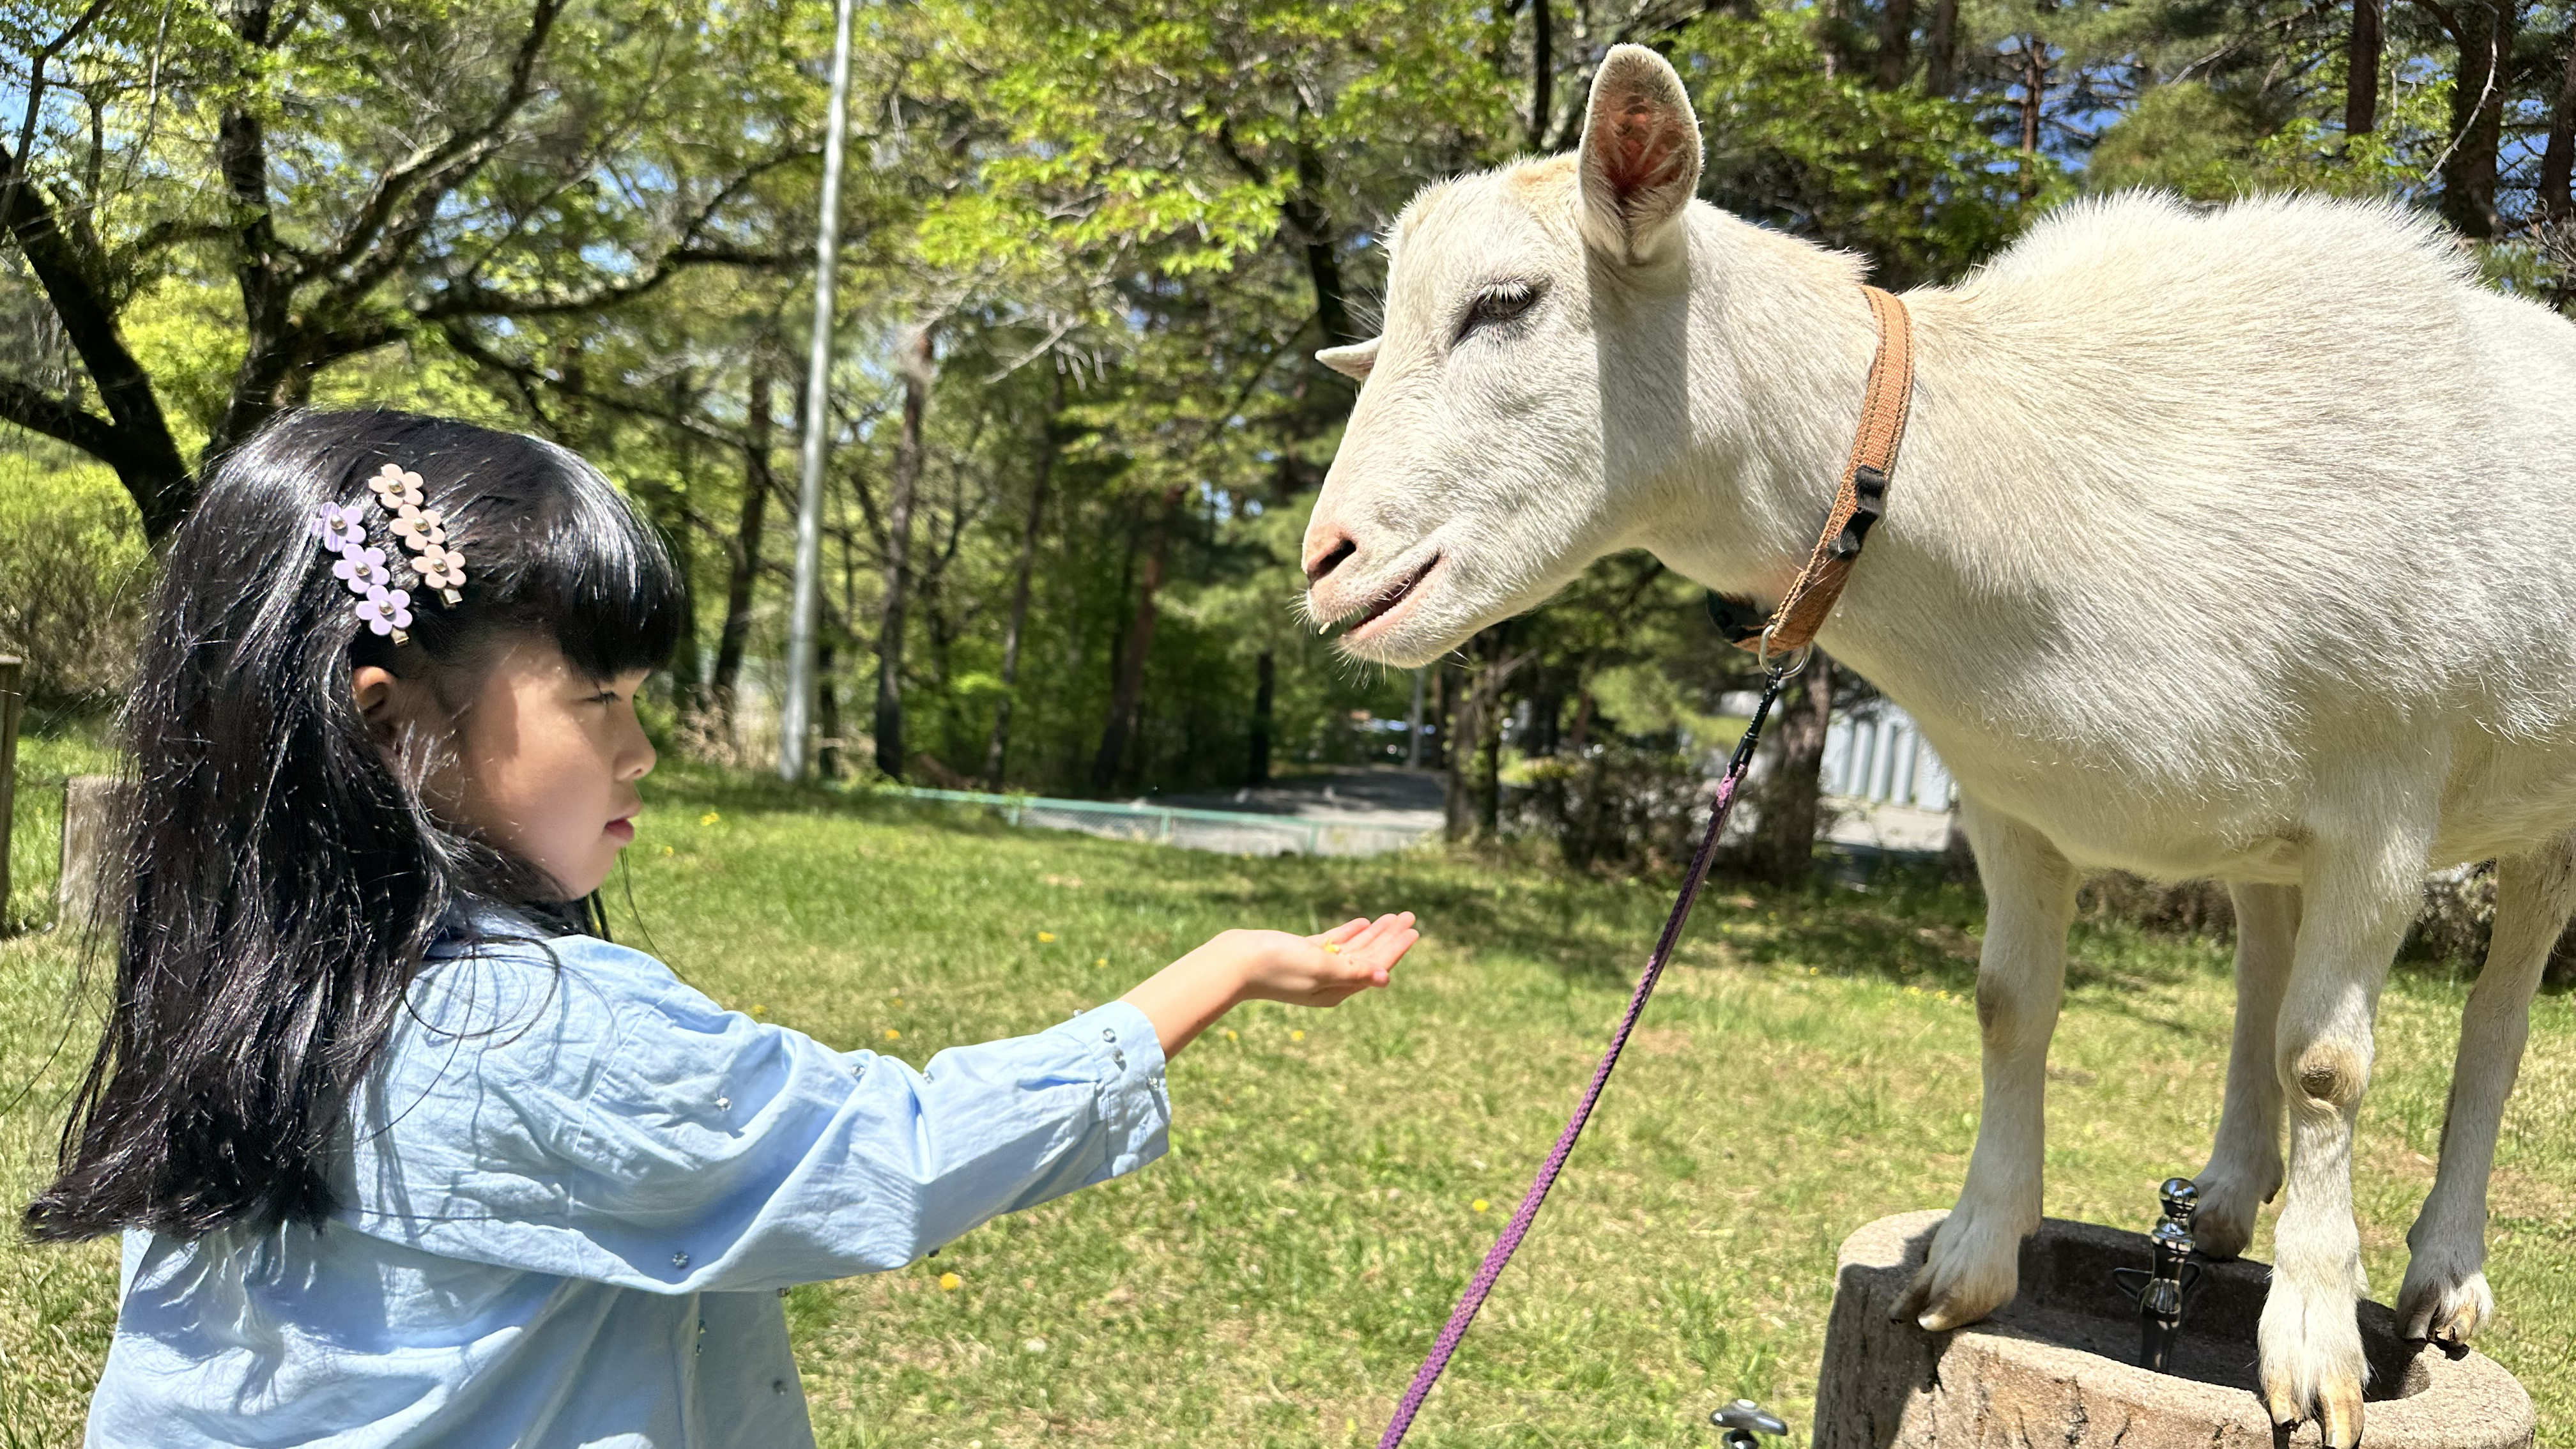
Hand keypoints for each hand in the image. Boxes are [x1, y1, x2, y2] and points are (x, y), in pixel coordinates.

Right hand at [1120, 911, 1418, 1055]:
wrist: (1234, 962)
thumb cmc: (1276, 965)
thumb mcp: (1319, 967)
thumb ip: (1353, 971)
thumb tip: (1385, 978)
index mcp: (1337, 989)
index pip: (1375, 966)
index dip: (1395, 947)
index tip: (1413, 929)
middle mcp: (1329, 982)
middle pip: (1368, 957)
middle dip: (1390, 937)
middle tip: (1409, 916)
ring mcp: (1315, 968)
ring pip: (1353, 949)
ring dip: (1374, 933)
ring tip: (1393, 917)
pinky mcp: (1301, 955)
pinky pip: (1333, 944)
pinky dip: (1350, 933)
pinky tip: (1363, 923)